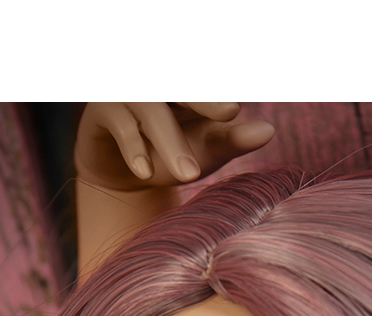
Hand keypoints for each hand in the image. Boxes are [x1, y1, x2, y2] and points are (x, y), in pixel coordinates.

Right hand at [74, 102, 274, 191]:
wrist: (127, 178)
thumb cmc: (171, 156)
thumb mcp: (205, 151)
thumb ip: (233, 140)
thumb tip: (269, 131)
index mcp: (183, 86)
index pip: (203, 83)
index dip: (218, 91)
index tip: (238, 103)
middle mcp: (155, 82)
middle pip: (180, 86)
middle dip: (204, 102)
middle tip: (230, 115)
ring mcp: (127, 91)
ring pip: (151, 109)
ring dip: (169, 141)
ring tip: (189, 174)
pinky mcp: (102, 109)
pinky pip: (120, 123)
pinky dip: (134, 147)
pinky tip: (146, 171)